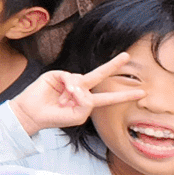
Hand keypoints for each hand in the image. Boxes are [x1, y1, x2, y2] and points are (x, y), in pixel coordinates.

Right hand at [7, 52, 146, 135]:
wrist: (32, 113)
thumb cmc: (54, 118)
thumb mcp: (77, 117)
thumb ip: (86, 104)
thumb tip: (82, 86)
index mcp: (86, 101)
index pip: (108, 98)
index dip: (124, 95)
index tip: (142, 93)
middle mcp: (80, 89)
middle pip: (100, 75)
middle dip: (113, 65)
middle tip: (126, 56)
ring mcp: (69, 81)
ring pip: (82, 80)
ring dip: (74, 93)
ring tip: (62, 102)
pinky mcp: (58, 75)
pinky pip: (70, 77)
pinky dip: (69, 86)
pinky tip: (61, 93)